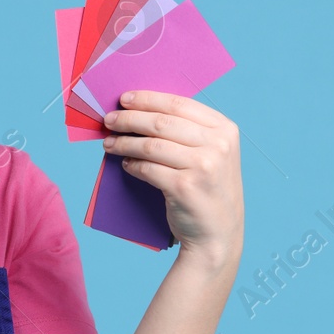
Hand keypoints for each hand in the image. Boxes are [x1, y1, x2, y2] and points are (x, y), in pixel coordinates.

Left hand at [102, 90, 243, 268]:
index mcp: (225, 129)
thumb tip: (142, 111)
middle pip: (162, 122)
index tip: (124, 98)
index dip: (148, 99)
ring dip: (124, 142)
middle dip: (130, 118)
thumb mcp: (213, 155)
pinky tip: (125, 164)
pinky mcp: (185, 187)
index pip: (179, 104)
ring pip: (150, 145)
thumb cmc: (208, 190)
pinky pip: (147, 169)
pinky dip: (132, 165)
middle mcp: (218, 145)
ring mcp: (203, 166)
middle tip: (109, 120)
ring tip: (109, 144)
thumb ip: (189, 132)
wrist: (218, 235)